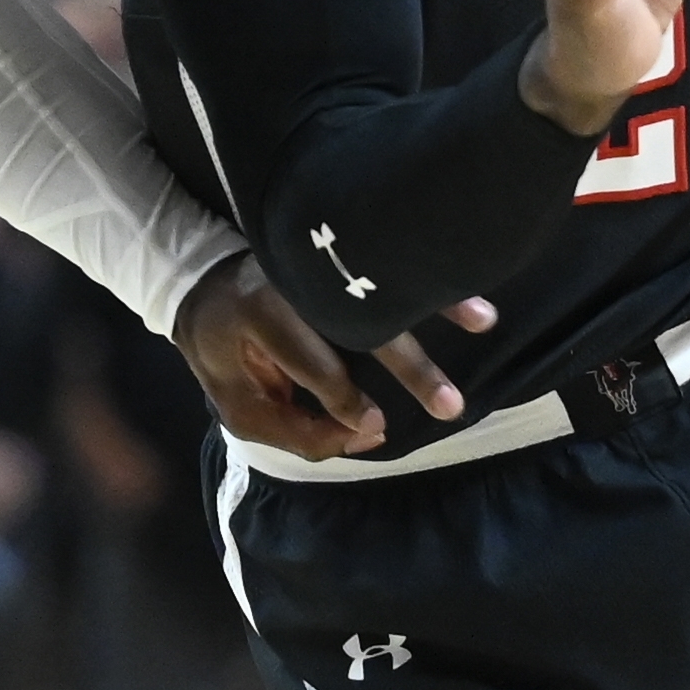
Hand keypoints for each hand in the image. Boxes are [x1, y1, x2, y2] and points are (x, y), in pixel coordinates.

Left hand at [169, 254, 500, 459]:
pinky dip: (433, 279)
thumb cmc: (222, 348)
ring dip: (438, 306)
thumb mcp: (232, 397)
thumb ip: (287, 426)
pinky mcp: (338, 252)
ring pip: (384, 284)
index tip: (376, 427)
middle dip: (409, 366)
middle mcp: (295, 279)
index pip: (310, 359)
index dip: (344, 398)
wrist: (205, 276)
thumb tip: (364, 436)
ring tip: (485, 321)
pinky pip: (390, 265)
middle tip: (450, 405)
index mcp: (258, 310)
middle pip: (359, 323)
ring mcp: (320, 260)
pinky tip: (472, 289)